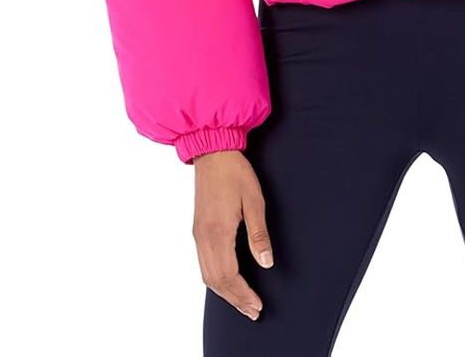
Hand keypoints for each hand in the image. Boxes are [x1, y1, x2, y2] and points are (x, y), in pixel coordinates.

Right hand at [192, 150, 273, 320]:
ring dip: (224, 292)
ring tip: (243, 302)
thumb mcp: (254, 200)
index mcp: (218, 232)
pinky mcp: (198, 230)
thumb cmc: (236, 173)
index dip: (243, 294)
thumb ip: (259, 234)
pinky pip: (203, 264)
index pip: (229, 275)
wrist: (213, 153)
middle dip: (234, 300)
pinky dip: (215, 279)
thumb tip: (266, 262)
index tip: (257, 306)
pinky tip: (227, 282)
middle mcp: (204, 238)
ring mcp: (198, 234)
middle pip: (216, 281)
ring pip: (207, 275)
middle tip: (253, 311)